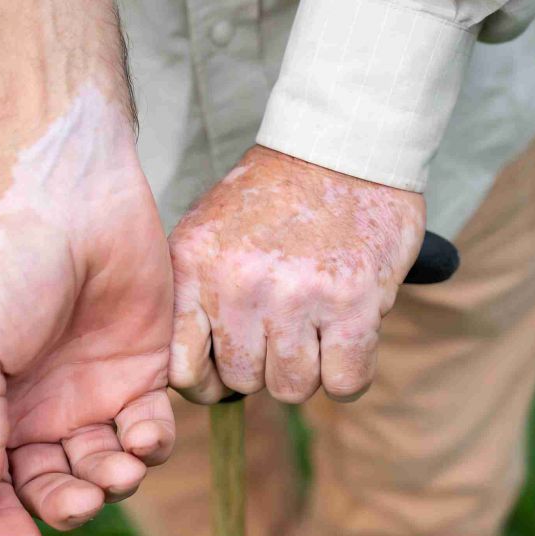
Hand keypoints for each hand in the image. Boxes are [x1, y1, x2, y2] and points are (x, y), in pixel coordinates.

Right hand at [0, 141, 173, 535]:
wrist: (77, 202)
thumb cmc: (11, 270)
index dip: (5, 525)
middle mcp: (45, 405)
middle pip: (57, 482)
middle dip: (71, 502)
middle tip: (85, 497)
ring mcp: (97, 389)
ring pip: (109, 464)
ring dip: (117, 480)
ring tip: (122, 467)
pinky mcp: (146, 369)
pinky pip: (154, 427)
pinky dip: (153, 443)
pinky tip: (146, 432)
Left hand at [168, 145, 424, 404]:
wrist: (342, 147)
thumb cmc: (276, 198)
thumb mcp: (210, 233)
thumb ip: (194, 297)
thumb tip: (198, 377)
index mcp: (195, 267)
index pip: (182, 370)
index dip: (209, 379)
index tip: (231, 363)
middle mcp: (238, 285)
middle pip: (244, 383)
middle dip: (266, 363)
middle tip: (285, 324)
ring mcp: (295, 296)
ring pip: (293, 388)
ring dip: (310, 366)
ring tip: (317, 321)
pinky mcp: (351, 303)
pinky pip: (345, 384)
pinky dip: (351, 370)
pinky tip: (349, 333)